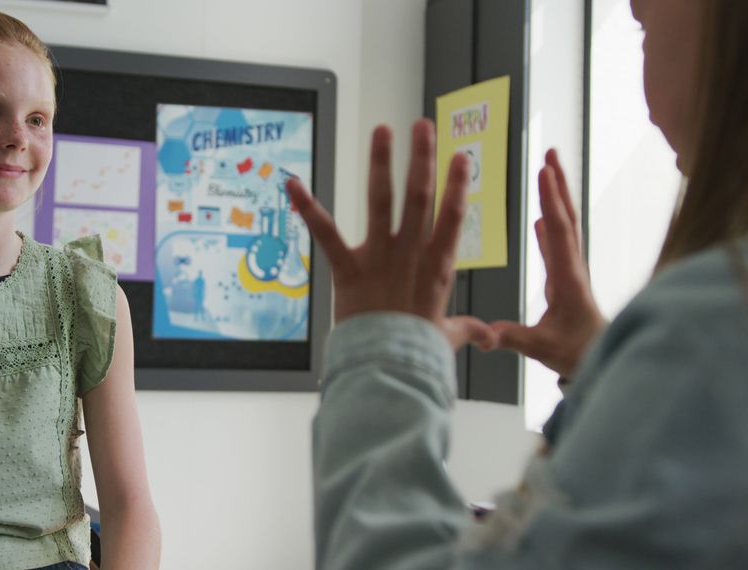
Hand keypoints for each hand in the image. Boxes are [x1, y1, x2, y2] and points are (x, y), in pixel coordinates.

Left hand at [286, 120, 493, 349]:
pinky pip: (326, 233)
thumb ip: (467, 329)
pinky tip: (293, 184)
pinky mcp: (348, 267)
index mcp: (438, 267)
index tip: (462, 157)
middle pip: (420, 197)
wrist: (389, 367)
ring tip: (384, 131)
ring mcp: (380, 257)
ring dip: (382, 163)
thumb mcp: (448, 337)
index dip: (458, 185)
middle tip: (423, 126)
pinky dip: (308, 207)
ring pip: (382, 201)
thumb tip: (490, 336)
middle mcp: (411, 253)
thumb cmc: (418, 353)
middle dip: (423, 158)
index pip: (453, 217)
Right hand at [490, 149, 604, 375]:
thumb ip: (513, 338)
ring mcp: (570, 270)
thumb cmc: (577, 352)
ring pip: (564, 225)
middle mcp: (572, 266)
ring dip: (557, 197)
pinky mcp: (566, 278)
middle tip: (550, 153)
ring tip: (548, 170)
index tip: (543, 171)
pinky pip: (557, 243)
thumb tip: (484, 335)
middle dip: (558, 184)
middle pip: (566, 216)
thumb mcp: (542, 348)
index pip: (558, 230)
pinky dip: (550, 224)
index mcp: (567, 277)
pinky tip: (541, 218)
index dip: (550, 200)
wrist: (601, 358)